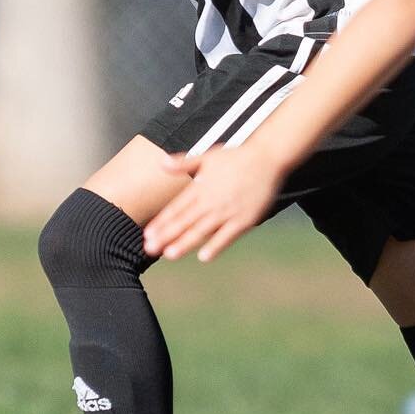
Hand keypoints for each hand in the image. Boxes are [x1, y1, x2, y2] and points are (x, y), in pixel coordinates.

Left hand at [143, 144, 286, 263]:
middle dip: (166, 236)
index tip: (147, 234)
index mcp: (201, 187)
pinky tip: (204, 257)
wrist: (267, 158)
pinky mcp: (244, 219)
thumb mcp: (207, 156)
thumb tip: (161, 163)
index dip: (161, 222)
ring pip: (202, 230)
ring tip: (169, 254)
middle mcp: (211, 200)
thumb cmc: (237, 157)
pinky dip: (216, 246)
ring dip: (184, 242)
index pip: (176, 208)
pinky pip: (227, 236)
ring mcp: (228, 211)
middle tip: (149, 249)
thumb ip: (183, 163)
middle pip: (185, 221)